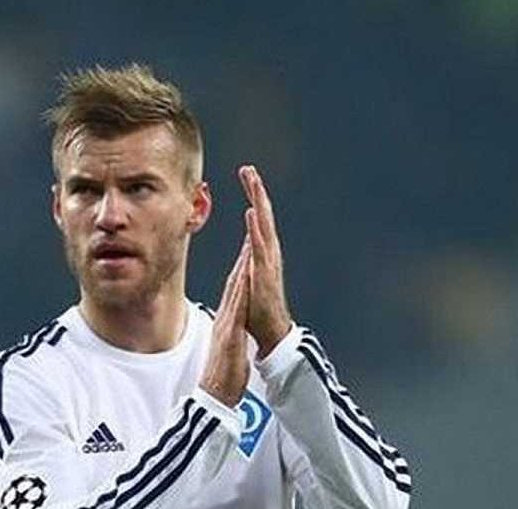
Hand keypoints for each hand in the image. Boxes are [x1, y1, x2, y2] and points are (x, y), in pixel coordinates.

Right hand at [199, 235, 251, 407]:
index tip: (247, 252)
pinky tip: (245, 279)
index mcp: (226, 323)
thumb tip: (232, 330)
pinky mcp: (230, 335)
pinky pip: (237, 309)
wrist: (215, 395)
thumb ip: (230, 336)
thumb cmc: (224, 376)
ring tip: (249, 248)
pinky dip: (241, 292)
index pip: (234, 292)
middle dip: (242, 261)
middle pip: (233, 285)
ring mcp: (226, 326)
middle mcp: (224, 320)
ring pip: (234, 292)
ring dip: (242, 269)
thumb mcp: (229, 350)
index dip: (241, 271)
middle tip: (249, 238)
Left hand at [238, 165, 292, 357]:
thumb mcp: (248, 275)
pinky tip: (252, 212)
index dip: (254, 196)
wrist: (270, 331)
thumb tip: (250, 238)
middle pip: (263, 214)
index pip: (258, 218)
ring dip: (258, 202)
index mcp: (262, 251)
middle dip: (256, 190)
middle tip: (248, 168)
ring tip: (252, 181)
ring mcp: (268, 260)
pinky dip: (256, 228)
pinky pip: (259, 246)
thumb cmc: (258, 307)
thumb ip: (249, 256)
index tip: (246, 175)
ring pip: (263, 225)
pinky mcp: (265, 272)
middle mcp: (268, 252)